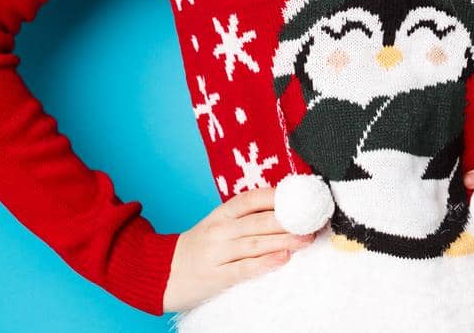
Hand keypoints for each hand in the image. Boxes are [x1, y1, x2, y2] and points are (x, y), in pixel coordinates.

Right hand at [161, 186, 320, 312]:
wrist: (159, 272)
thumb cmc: (197, 248)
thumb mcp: (216, 225)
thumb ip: (243, 218)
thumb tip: (282, 210)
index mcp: (221, 214)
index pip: (251, 199)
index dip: (277, 196)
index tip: (301, 196)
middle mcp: (219, 230)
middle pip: (259, 221)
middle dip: (290, 220)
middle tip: (314, 220)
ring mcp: (217, 253)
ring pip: (255, 243)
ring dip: (284, 240)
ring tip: (307, 238)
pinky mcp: (216, 277)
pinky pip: (244, 268)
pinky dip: (265, 263)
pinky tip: (283, 258)